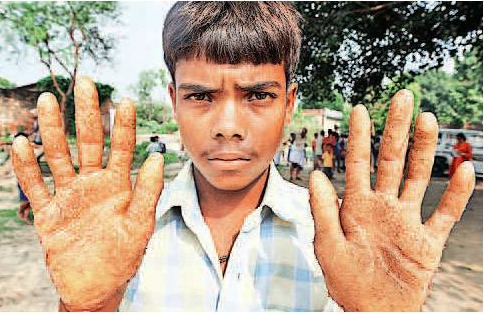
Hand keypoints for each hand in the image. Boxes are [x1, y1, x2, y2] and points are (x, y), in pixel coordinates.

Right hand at [12, 77, 163, 310]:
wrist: (95, 286)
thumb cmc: (123, 257)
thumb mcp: (140, 226)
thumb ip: (148, 192)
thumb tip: (159, 157)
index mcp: (118, 186)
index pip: (121, 149)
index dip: (123, 126)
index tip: (126, 100)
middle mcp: (92, 184)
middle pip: (88, 142)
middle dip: (87, 113)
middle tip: (86, 82)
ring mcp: (69, 196)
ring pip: (58, 157)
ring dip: (52, 130)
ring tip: (47, 101)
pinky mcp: (48, 213)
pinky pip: (35, 186)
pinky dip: (26, 167)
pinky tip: (22, 143)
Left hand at [309, 90, 474, 310]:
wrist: (369, 309)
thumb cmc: (344, 279)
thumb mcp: (327, 244)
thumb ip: (323, 209)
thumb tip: (317, 174)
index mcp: (357, 206)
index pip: (358, 162)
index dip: (359, 136)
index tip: (359, 109)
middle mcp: (383, 206)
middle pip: (392, 160)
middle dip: (397, 129)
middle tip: (402, 97)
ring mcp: (407, 220)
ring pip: (419, 177)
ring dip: (425, 149)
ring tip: (428, 120)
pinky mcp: (428, 241)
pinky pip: (446, 213)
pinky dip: (456, 194)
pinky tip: (463, 169)